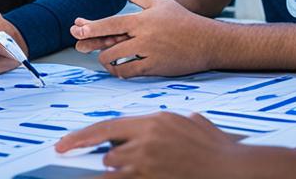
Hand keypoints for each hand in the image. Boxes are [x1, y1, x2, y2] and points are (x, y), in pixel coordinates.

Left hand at [55, 112, 248, 177]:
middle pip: (110, 154)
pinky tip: (125, 178)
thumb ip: (167, 121)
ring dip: (121, 174)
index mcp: (153, 121)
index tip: (62, 147)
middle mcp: (146, 142)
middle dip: (113, 161)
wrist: (233, 169)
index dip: (80, 138)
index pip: (106, 128)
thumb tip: (156, 125)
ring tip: (142, 169)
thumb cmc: (216, 147)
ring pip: (116, 171)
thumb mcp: (189, 121)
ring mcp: (149, 165)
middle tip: (124, 163)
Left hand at [70, 0, 219, 77]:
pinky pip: (131, 72)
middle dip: (94, 46)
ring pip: (118, 61)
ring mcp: (150, 53)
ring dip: (107, 61)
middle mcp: (144, 36)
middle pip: (111, 44)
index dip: (94, 26)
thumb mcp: (158, 2)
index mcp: (142, 19)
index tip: (78, 28)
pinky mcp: (156, 67)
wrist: (206, 40)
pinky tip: (118, 70)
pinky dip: (121, 72)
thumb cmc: (181, 19)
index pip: (112, 23)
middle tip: (80, 46)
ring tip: (104, 58)